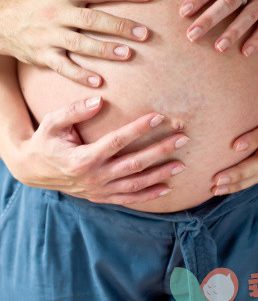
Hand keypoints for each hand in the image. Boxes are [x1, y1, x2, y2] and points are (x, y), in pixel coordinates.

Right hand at [1, 0, 152, 86]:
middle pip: (93, 18)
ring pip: (81, 44)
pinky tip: (99, 82)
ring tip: (128, 54)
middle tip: (145, 33)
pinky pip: (63, 67)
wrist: (1, 20)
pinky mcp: (44, 55)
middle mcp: (58, 13)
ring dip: (105, 50)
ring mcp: (51, 35)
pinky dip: (80, 75)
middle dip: (120, 26)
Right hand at [7, 97, 189, 204]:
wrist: (32, 170)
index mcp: (83, 158)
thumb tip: (99, 101)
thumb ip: (75, 111)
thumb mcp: (52, 122)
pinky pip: (129, 199)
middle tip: (182, 138)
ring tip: (182, 164)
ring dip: (160, 174)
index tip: (159, 116)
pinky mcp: (101, 197)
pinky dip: (148, 195)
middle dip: (160, 151)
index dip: (139, 128)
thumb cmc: (45, 141)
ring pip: (135, 184)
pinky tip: (166, 188)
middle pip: (134, 164)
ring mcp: (99, 190)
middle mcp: (94, 177)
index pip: (117, 141)